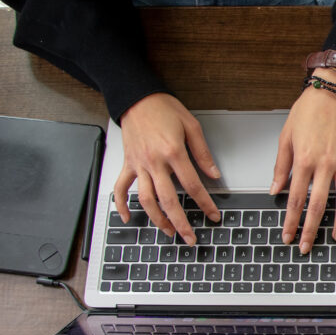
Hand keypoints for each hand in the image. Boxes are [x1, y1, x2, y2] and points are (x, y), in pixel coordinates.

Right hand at [113, 93, 220, 245]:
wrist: (136, 97)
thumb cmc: (164, 108)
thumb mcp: (191, 126)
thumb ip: (203, 153)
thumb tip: (214, 174)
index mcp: (173, 152)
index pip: (193, 186)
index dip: (205, 204)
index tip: (213, 216)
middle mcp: (154, 162)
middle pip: (168, 200)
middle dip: (181, 222)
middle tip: (190, 237)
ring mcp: (139, 165)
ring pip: (146, 199)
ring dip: (157, 219)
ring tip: (168, 231)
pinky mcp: (128, 164)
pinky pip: (121, 188)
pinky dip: (122, 205)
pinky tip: (127, 218)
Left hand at [272, 70, 335, 254]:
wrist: (330, 91)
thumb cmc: (307, 111)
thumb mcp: (285, 137)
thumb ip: (281, 166)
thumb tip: (276, 188)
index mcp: (304, 161)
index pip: (295, 199)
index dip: (290, 220)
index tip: (287, 234)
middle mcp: (325, 164)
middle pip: (317, 205)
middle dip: (310, 229)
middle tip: (306, 245)